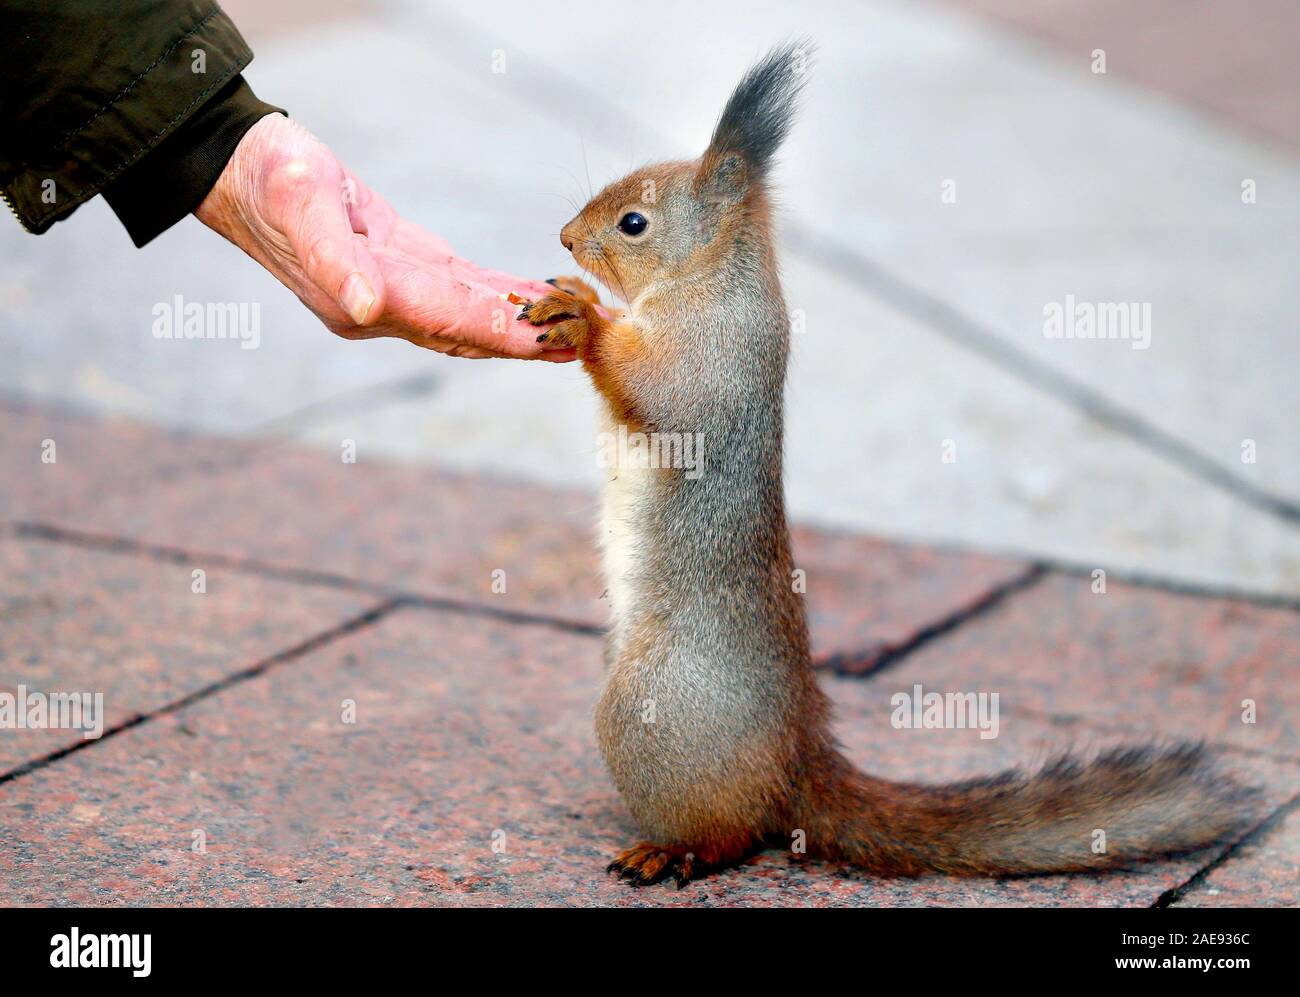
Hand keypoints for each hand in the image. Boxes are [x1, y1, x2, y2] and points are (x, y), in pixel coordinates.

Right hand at [194, 114, 572, 360]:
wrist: (242, 169)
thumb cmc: (270, 178)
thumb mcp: (298, 205)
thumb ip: (333, 260)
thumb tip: (369, 308)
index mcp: (365, 300)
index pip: (450, 322)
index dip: (504, 333)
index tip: (553, 342)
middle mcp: (384, 308)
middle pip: (470, 330)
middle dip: (528, 339)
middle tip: (586, 342)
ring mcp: (395, 292)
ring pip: (472, 315)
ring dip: (522, 323)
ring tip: (575, 327)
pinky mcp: (404, 268)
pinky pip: (462, 290)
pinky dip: (499, 296)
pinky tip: (534, 297)